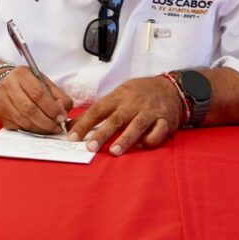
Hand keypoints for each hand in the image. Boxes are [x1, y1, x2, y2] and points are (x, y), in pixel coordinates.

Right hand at [0, 67, 72, 133]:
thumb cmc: (26, 84)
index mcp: (22, 75)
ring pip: (23, 121)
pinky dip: (32, 130)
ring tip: (51, 129)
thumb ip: (57, 95)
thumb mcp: (43, 82)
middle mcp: (9, 87)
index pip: (38, 93)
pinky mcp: (1, 115)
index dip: (52, 108)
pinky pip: (18, 127)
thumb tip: (63, 113)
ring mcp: (2, 102)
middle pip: (30, 109)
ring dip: (41, 128)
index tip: (62, 117)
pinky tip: (39, 129)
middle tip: (58, 127)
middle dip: (47, 121)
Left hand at [67, 76, 181, 155]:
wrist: (168, 87)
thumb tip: (70, 125)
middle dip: (102, 134)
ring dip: (125, 139)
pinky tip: (142, 146)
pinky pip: (158, 131)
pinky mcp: (165, 120)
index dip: (84, 123)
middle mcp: (132, 104)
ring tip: (114, 152)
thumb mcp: (115, 96)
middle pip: (115, 119)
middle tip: (90, 147)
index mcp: (117, 97)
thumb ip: (95, 111)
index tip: (72, 137)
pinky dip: (150, 139)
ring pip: (136, 126)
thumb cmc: (137, 94)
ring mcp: (149, 111)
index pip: (97, 110)